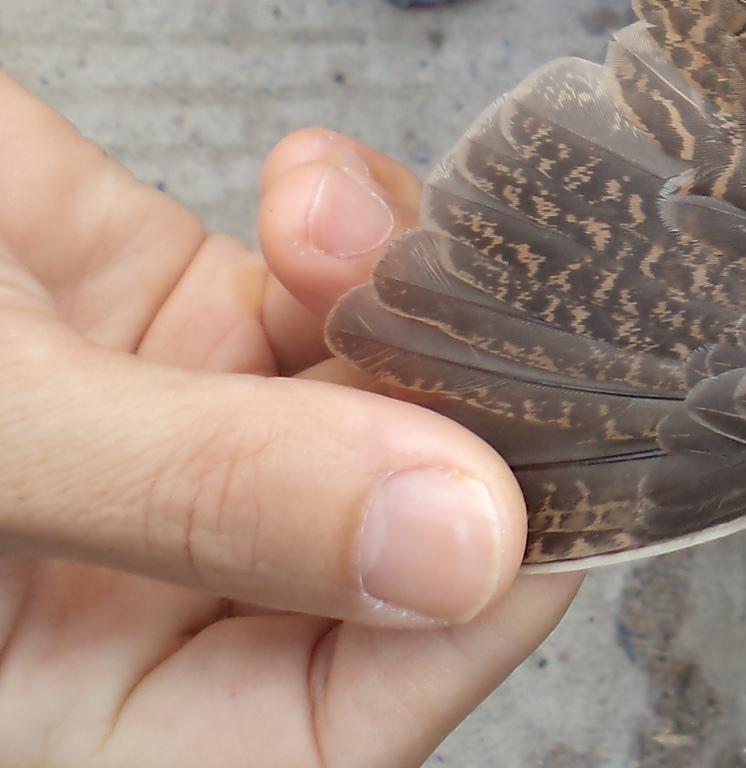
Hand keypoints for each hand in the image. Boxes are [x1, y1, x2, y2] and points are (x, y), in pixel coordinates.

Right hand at [0, 71, 578, 766]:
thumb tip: (460, 547)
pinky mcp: (147, 312)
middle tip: (474, 325)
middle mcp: (118, 596)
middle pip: (380, 546)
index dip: (462, 613)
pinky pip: (316, 290)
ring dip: (401, 303)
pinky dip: (351, 227)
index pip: (334, 721)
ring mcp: (149, 448)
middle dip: (447, 420)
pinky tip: (303, 188)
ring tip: (325, 229)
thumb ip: (197, 491)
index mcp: (56, 712)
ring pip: (371, 401)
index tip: (532, 483)